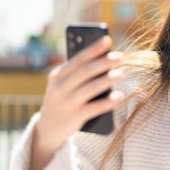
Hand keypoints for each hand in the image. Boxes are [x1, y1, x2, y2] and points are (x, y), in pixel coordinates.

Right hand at [31, 36, 124, 169]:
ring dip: (107, 80)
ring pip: (89, 89)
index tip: (107, 39)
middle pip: (85, 72)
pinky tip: (120, 96)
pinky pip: (94, 109)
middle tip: (121, 56)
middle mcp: (60, 88)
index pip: (77, 59)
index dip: (93, 49)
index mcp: (58, 75)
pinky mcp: (73, 118)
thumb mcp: (64, 84)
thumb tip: (107, 59)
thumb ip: (80, 73)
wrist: (47, 129)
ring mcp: (66, 104)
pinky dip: (108, 102)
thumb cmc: (64, 99)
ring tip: (122, 73)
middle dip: (104, 62)